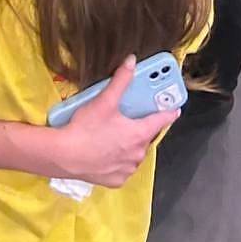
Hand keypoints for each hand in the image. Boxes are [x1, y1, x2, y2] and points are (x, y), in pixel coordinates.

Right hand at [55, 56, 178, 187]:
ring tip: (113, 136)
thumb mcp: (104, 100)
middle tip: (127, 120)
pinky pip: (123, 168)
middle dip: (140, 128)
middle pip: (145, 137)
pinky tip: (106, 153)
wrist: (65, 156)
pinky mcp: (116, 180)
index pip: (161, 121)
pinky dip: (118, 160)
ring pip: (134, 153)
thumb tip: (132, 61)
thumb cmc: (87, 127)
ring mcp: (128, 169)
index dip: (169, 112)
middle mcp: (138, 154)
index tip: (174, 109)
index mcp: (139, 134)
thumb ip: (121, 80)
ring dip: (129, 145)